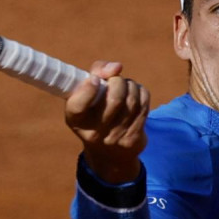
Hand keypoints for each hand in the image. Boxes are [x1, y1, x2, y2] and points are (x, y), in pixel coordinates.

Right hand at [65, 60, 149, 182]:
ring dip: (131, 86)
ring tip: (126, 87)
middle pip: (115, 99)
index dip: (88, 89)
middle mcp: (93, 133)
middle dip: (118, 82)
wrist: (109, 152)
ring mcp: (114, 138)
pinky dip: (141, 93)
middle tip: (115, 80)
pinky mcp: (132, 139)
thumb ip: (97, 72)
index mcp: (75, 119)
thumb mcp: (86, 94)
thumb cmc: (95, 111)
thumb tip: (117, 67)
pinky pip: (143, 106)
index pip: (78, 104)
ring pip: (132, 100)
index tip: (95, 80)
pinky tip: (135, 95)